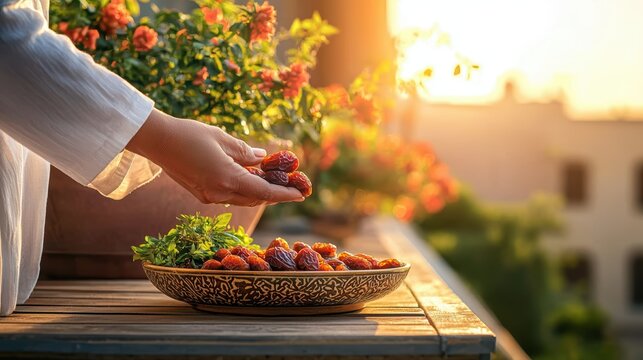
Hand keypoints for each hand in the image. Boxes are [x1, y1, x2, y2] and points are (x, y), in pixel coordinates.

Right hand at [126, 109, 304, 205]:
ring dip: (258, 190)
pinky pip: (229, 195)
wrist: (157, 141)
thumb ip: (244, 152)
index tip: (301, 194)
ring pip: (242, 198)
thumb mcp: (223, 139)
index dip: (285, 194)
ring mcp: (208, 196)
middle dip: (274, 192)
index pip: (264, 192)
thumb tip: (260, 158)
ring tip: (271, 176)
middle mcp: (219, 193)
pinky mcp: (201, 194)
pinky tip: (248, 175)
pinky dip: (242, 188)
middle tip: (289, 181)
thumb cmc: (190, 135)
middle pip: (255, 198)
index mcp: (228, 179)